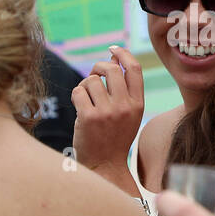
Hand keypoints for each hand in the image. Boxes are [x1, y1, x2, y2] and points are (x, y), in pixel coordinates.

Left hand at [72, 46, 143, 172]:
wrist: (105, 166)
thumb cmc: (114, 137)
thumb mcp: (128, 114)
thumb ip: (124, 89)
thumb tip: (114, 58)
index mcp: (138, 104)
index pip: (134, 69)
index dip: (123, 54)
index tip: (113, 49)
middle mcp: (124, 106)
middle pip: (110, 69)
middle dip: (98, 67)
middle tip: (93, 75)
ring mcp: (107, 112)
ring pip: (91, 80)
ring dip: (85, 86)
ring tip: (87, 99)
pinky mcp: (89, 118)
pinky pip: (78, 92)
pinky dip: (76, 96)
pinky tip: (80, 107)